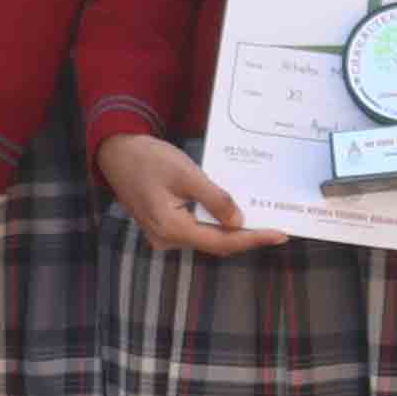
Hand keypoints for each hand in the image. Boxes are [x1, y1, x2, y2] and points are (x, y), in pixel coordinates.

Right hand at [96, 128, 271, 257]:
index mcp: (171, 229)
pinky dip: (216, 223)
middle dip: (246, 237)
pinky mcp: (163, 225)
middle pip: (215, 243)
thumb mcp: (188, 175)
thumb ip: (215, 200)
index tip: (279, 235)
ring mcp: (162, 234)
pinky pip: (196, 228)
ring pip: (206, 237)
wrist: (117, 152)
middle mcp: (166, 239)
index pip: (222, 242)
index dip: (253, 239)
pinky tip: (234, 215)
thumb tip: (239, 222)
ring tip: (262, 222)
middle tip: (276, 229)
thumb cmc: (149, 159)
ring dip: (232, 231)